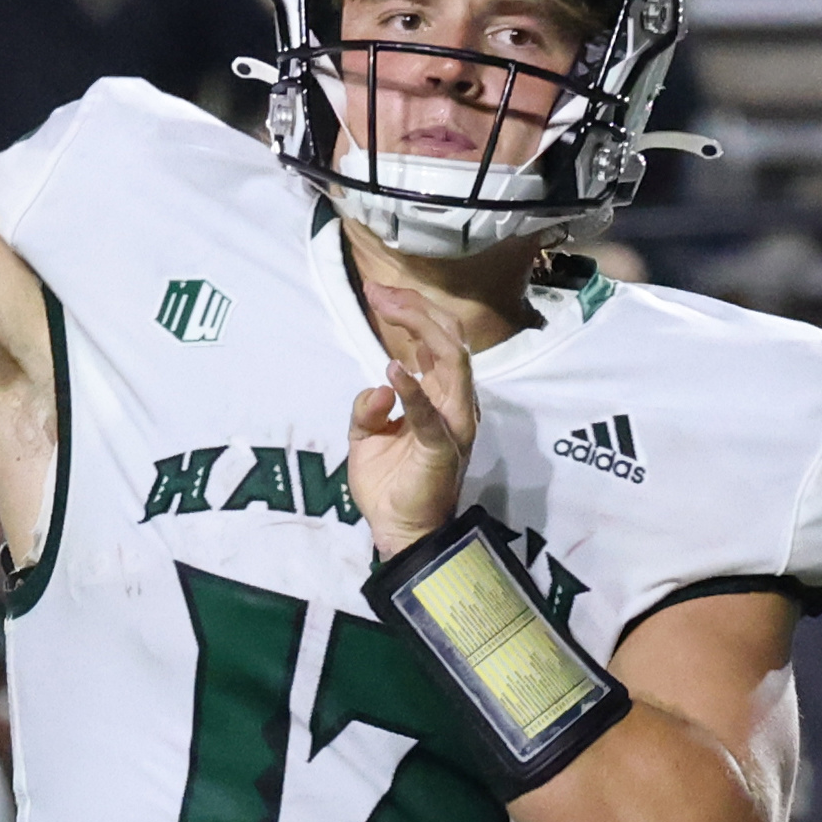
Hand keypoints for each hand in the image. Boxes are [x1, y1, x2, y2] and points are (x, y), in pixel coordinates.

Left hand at [346, 271, 483, 553]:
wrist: (398, 529)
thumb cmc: (390, 482)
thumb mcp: (366, 434)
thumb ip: (368, 406)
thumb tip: (377, 386)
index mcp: (440, 396)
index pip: (436, 339)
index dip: (410, 310)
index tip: (377, 292)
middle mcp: (455, 403)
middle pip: (448, 339)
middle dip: (415, 308)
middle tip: (380, 292)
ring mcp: (453, 423)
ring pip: (452, 361)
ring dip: (421, 330)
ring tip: (391, 309)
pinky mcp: (442, 447)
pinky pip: (430, 414)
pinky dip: (413, 391)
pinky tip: (392, 371)